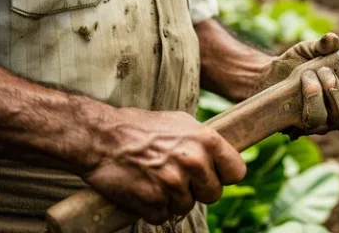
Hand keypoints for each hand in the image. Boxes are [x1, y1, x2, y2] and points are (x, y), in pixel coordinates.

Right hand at [82, 107, 246, 224]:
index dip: (225, 175)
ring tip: (157, 179)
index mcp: (206, 140)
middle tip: (180, 179)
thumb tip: (222, 155)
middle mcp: (194, 162)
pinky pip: (163, 216)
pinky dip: (153, 209)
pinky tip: (144, 190)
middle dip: (199, 190)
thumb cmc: (142, 127)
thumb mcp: (181, 123)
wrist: (101, 138)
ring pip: (187, 206)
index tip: (215, 175)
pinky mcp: (153, 201)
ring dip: (173, 199)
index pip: (236, 171)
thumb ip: (204, 141)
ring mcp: (173, 183)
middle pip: (214, 194)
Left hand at [271, 33, 338, 136]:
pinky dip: (304, 102)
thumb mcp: (309, 48)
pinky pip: (308, 124)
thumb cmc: (296, 61)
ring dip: (318, 95)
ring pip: (328, 122)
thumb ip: (323, 45)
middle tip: (324, 72)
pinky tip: (296, 84)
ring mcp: (318, 124)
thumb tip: (332, 40)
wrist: (269, 74)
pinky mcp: (301, 128)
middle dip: (336, 92)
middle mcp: (334, 115)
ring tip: (307, 75)